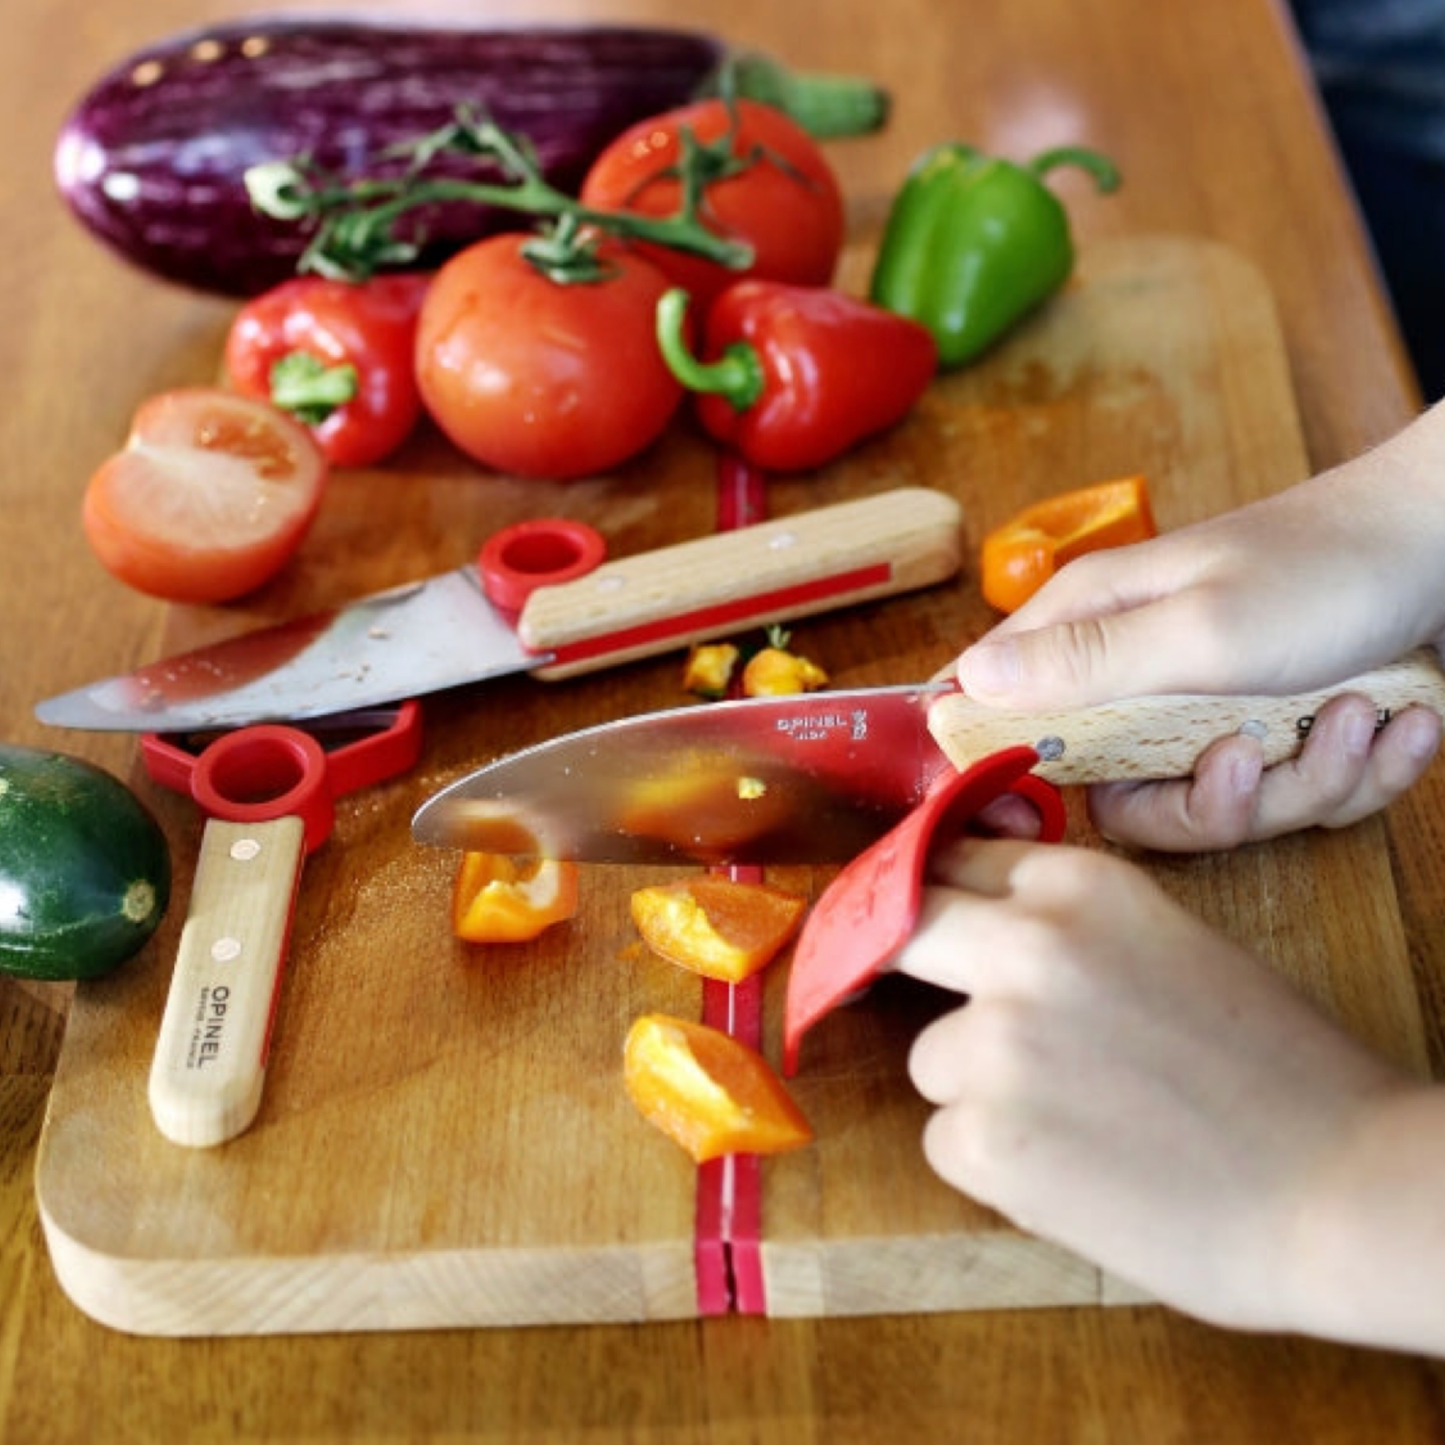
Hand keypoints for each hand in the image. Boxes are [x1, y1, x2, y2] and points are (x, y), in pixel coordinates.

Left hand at [892, 836, 1428, 1339]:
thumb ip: (1073, 928)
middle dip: (913, 964)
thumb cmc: (1279, 1073)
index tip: (936, 925)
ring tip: (1079, 1124)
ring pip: (932, 1056)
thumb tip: (985, 928)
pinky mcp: (982, 1138)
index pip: (956, 862)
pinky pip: (948, 1140)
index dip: (944, 900)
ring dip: (979, 1090)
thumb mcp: (1169, 947)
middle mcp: (1026, 945)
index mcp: (1082, 886)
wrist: (1345, 1192)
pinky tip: (1075, 1175)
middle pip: (906, 929)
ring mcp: (995, 1041)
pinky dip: (995, 1162)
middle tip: (962, 1012)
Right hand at [955, 409, 1444, 847]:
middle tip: (1260, 751)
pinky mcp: (1273, 731)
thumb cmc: (1325, 570)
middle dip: (1216, 801)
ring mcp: (1209, 709)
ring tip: (1356, 714)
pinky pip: (1291, 799)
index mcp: (1094, 630)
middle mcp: (1141, 675)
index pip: (998, 710)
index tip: (1039, 810)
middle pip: (1129, 798)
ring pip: (1221, 807)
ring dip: (1308, 780)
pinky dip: (1355, 772)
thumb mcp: (1199, 628)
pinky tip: (1389, 722)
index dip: (1006, 770)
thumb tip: (966, 684)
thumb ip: (1084, 665)